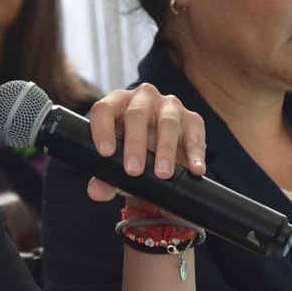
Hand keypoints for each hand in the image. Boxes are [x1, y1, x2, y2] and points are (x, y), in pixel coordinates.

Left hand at [84, 82, 206, 202]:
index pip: (104, 109)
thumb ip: (104, 180)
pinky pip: (194, 133)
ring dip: (165, 149)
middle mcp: (143, 98)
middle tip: (133, 171)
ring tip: (162, 174)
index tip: (106, 153)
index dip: (102, 129)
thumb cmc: (132, 155)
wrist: (161, 159)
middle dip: (135, 143)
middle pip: (136, 114)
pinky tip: (195, 169)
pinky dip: (195, 153)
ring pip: (167, 122)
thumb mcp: (117, 167)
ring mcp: (169, 106)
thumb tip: (96, 191)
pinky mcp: (192, 119)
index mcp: (117, 104)